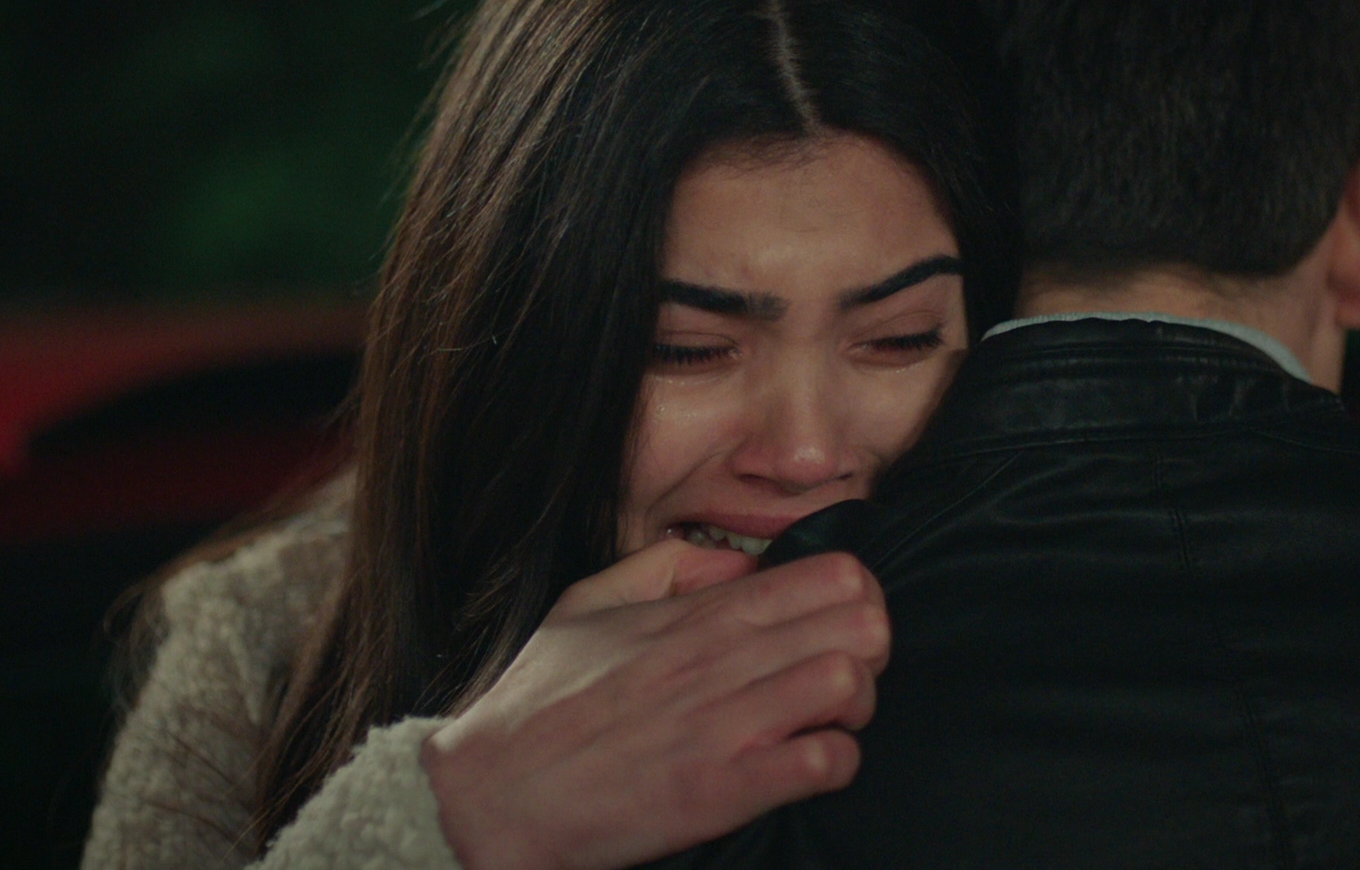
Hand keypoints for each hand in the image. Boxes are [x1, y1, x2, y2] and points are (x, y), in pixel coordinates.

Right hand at [421, 540, 889, 869]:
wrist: (489, 797)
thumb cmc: (537, 705)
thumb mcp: (588, 603)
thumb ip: (666, 567)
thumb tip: (734, 562)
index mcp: (696, 614)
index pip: (831, 574)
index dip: (857, 598)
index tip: (838, 624)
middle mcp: (719, 659)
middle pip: (861, 622)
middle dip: (870, 648)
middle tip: (841, 674)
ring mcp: (726, 724)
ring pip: (851, 683)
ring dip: (856, 707)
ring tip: (826, 721)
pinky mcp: (724, 789)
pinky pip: (825, 763)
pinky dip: (834, 764)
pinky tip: (807, 765)